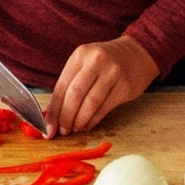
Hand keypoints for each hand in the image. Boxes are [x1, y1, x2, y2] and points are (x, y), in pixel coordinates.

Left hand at [45, 35, 159, 137]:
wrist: (136, 53)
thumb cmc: (105, 62)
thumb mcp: (85, 64)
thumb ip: (69, 85)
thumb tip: (51, 115)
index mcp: (81, 54)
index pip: (62, 85)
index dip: (53, 109)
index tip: (48, 127)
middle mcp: (96, 60)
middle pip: (75, 95)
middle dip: (66, 117)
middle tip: (62, 130)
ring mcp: (113, 72)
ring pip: (90, 103)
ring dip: (80, 121)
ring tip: (74, 128)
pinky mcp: (125, 86)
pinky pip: (105, 108)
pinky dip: (93, 120)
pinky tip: (87, 125)